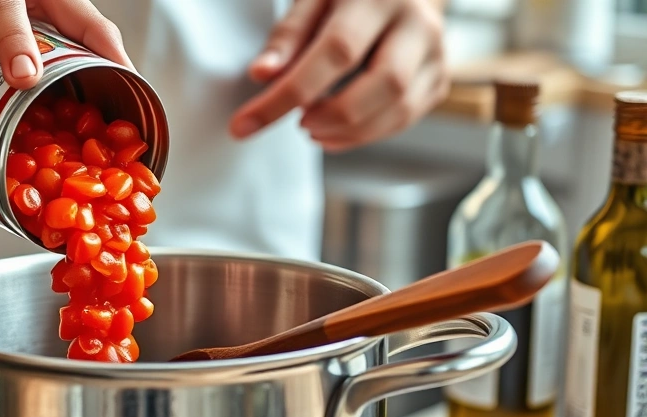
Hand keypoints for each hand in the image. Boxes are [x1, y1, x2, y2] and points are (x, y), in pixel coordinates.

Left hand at [230, 0, 448, 150]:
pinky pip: (404, 119)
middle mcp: (417, 21)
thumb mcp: (311, 0)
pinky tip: (335, 132)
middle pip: (384, 83)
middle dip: (332, 115)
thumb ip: (288, 36)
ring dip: (348, 131)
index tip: (246, 123)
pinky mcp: (437, 79)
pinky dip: (364, 135)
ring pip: (399, 108)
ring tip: (312, 127)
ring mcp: (435, 52)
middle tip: (298, 122)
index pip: (335, 52)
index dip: (288, 94)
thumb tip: (263, 74)